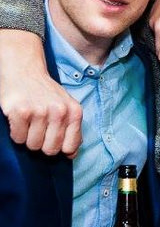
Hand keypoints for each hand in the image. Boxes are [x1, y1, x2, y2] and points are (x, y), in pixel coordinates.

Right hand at [0, 30, 81, 156]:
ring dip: (28, 137)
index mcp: (74, 112)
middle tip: (38, 128)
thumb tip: (71, 155)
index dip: (59, 147)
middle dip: (42, 143)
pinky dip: (16, 132)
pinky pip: (18, 138)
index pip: (70, 147)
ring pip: (33, 145)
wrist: (25, 71)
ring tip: (29, 121)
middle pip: (50, 149)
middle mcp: (60, 112)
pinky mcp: (21, 112)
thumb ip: (72, 129)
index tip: (52, 138)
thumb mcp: (66, 107)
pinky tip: (20, 119)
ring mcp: (40, 111)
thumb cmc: (46, 94)